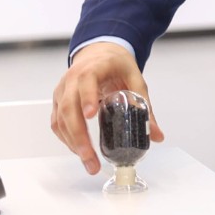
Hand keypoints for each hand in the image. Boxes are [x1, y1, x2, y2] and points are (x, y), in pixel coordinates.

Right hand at [50, 42, 164, 174]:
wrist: (98, 52)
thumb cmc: (116, 64)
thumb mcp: (135, 78)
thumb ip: (145, 106)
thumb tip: (157, 136)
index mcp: (94, 67)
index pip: (87, 80)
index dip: (87, 97)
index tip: (91, 115)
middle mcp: (73, 78)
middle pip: (69, 106)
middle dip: (79, 135)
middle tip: (91, 157)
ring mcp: (62, 90)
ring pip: (60, 118)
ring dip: (73, 143)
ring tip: (89, 162)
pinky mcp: (58, 101)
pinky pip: (57, 122)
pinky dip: (66, 138)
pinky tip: (79, 151)